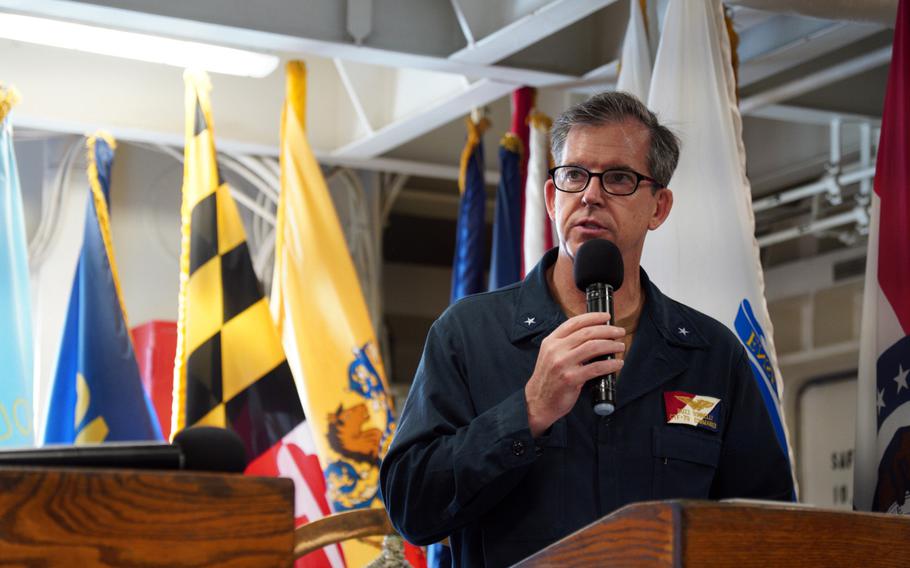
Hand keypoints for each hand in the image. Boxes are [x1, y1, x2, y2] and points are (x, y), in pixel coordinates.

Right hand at [525, 312, 624, 436]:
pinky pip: (596, 368)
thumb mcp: (551, 355)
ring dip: (611, 345)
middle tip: (619, 332)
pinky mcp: (570, 379)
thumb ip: (567, 344)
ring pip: (593, 347)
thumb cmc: (549, 378)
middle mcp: (556, 350)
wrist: (538, 401)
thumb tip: (593, 335)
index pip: (574, 322)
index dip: (593, 317)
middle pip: (587, 333)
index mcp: (551, 341)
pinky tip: (617, 364)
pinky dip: (610, 364)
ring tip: (620, 346)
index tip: (606, 317)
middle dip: (607, 330)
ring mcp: (562, 364)